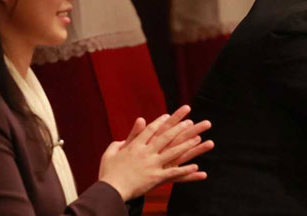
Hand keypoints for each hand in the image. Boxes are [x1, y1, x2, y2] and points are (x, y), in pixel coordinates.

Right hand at [98, 108, 213, 200]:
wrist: (110, 190)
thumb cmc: (108, 172)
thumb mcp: (111, 153)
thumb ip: (122, 141)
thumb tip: (126, 135)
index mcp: (135, 146)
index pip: (150, 130)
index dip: (160, 122)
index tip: (168, 115)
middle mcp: (146, 152)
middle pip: (165, 137)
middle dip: (178, 127)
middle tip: (189, 120)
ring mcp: (152, 165)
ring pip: (173, 152)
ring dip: (186, 144)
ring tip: (198, 138)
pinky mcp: (156, 178)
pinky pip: (174, 173)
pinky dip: (185, 170)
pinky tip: (196, 167)